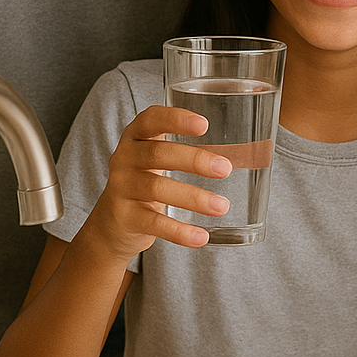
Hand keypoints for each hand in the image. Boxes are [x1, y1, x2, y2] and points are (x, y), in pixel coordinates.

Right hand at [75, 104, 233, 263]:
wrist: (111, 224)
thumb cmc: (145, 180)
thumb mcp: (156, 159)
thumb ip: (184, 148)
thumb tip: (244, 151)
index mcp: (135, 137)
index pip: (151, 119)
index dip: (175, 119)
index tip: (204, 124)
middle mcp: (123, 158)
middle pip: (158, 154)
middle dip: (194, 160)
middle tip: (225, 168)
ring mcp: (120, 188)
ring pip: (157, 189)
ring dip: (194, 198)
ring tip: (222, 206)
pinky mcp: (123, 217)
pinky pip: (153, 223)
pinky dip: (179, 231)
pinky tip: (201, 237)